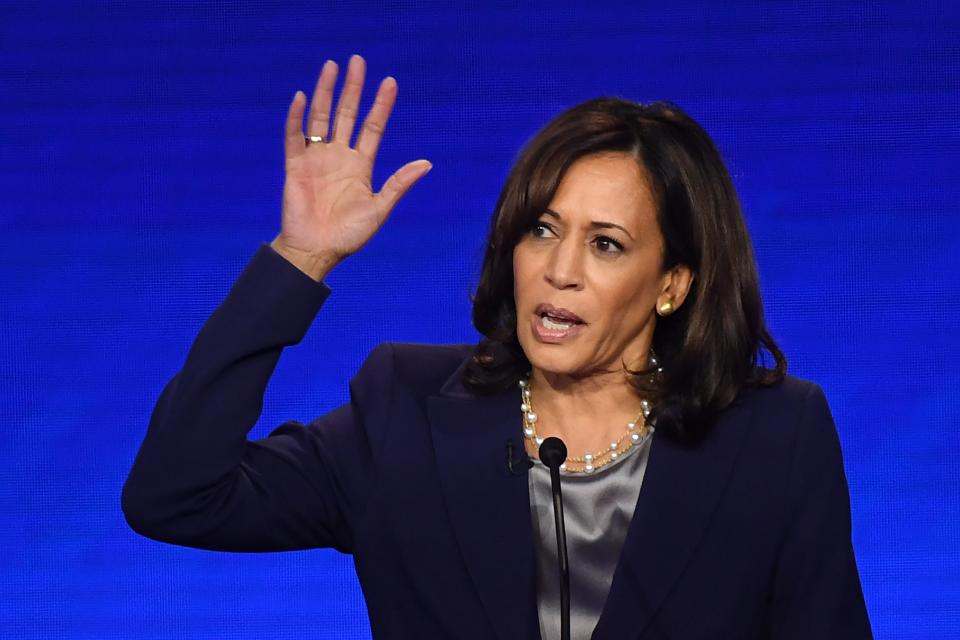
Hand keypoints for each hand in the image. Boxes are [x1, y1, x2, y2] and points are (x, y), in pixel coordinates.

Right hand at [271, 54, 431, 280]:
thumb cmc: (349, 235)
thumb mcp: (380, 208)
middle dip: (353, 88)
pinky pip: (295, 136)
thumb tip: (427, 163)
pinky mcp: (295, 166)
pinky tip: (300, 97)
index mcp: (360, 165)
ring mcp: (316, 158)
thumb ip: (399, 184)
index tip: (390, 82)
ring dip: (325, 92)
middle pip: (347, 114)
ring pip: (321, 117)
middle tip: (358, 60)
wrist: (317, 251)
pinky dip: (296, 117)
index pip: (372, 127)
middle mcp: (338, 156)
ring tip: (332, 67)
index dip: (381, 105)